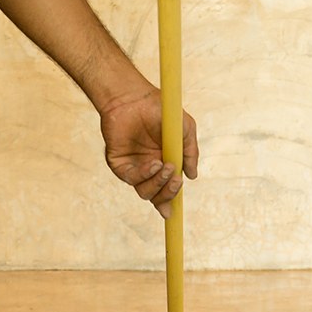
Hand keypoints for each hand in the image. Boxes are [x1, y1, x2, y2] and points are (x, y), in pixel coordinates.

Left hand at [100, 85, 198, 217]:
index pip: (166, 190)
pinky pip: (131, 178)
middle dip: (168, 194)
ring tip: (165, 166)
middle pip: (156, 196)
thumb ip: (190, 154)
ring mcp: (134, 166)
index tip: (172, 213)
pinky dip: (144, 175)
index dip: (169, 203)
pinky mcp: (119, 162)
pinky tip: (153, 163)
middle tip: (175, 180)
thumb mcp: (184, 132)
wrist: (134, 97)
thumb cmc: (161, 111)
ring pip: (144, 191)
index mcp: (165, 164)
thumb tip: (192, 176)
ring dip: (158, 184)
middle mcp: (149, 169)